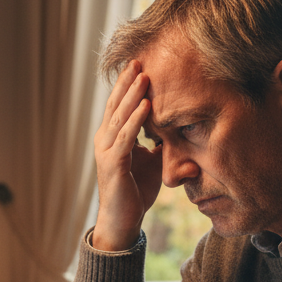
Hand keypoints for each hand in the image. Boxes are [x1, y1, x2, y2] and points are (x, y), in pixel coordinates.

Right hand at [92, 60, 162, 250]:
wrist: (122, 221)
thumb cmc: (136, 191)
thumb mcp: (152, 162)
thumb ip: (160, 144)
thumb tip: (177, 130)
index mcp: (111, 137)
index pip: (118, 106)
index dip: (127, 86)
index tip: (139, 65)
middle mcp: (104, 140)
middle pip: (116, 104)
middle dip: (127, 82)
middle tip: (138, 59)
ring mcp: (106, 151)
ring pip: (120, 116)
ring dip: (133, 95)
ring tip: (143, 75)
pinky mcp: (113, 164)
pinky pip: (126, 137)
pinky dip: (136, 120)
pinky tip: (147, 105)